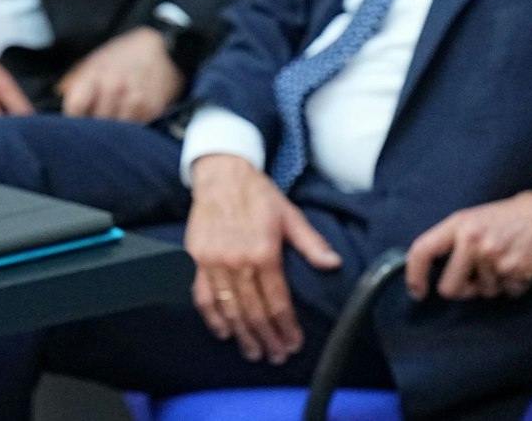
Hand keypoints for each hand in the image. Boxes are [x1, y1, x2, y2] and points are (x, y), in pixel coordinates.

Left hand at [55, 26, 183, 121]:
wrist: (160, 52)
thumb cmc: (119, 59)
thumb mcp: (92, 63)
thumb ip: (73, 85)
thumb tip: (57, 110)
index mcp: (95, 74)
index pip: (75, 107)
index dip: (72, 118)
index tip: (73, 122)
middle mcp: (115, 86)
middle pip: (95, 123)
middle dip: (91, 128)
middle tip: (91, 129)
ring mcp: (135, 98)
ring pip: (115, 131)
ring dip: (111, 132)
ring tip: (110, 125)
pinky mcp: (152, 109)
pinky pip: (134, 130)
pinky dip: (128, 130)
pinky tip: (127, 119)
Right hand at [185, 154, 341, 364]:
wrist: (221, 174)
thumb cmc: (259, 195)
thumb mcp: (291, 216)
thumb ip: (312, 244)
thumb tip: (333, 264)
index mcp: (264, 252)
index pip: (277, 302)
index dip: (286, 328)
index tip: (293, 344)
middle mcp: (238, 261)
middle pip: (254, 312)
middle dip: (266, 338)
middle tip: (275, 356)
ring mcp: (214, 261)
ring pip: (229, 309)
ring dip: (242, 334)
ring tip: (253, 352)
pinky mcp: (197, 259)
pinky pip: (204, 295)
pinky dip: (213, 317)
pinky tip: (223, 331)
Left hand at [405, 188, 531, 301]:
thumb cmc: (512, 216)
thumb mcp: (475, 218)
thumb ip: (455, 241)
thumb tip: (439, 270)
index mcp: (458, 225)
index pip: (422, 250)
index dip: (414, 275)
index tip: (417, 291)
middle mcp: (472, 241)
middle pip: (450, 288)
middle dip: (462, 290)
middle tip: (476, 279)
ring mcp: (493, 258)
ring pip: (483, 293)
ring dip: (494, 284)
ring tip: (507, 260)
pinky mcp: (515, 272)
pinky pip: (507, 293)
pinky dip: (514, 285)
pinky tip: (522, 265)